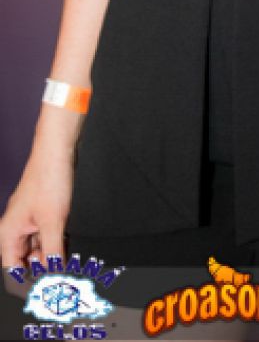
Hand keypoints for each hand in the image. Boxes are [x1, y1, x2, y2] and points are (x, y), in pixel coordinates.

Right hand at [0, 149, 73, 272]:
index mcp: (8, 234)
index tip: (47, 290)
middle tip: (63, 274)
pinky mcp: (42, 214)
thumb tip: (56, 278)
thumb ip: (53, 254)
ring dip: (52, 257)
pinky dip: (56, 243)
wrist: (58, 150)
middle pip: (25, 262)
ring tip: (68, 260)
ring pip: (38, 251)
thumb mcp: (53, 222)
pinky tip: (68, 245)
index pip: (12, 272)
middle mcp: (15, 230)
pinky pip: (46, 237)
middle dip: (43, 269)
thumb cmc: (49, 180)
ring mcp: (28, 222)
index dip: (28, 283)